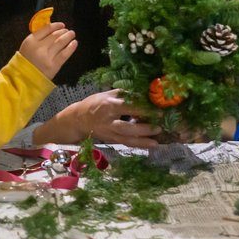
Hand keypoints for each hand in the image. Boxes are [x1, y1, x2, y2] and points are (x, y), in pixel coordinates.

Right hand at [18, 22, 76, 79]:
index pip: (46, 29)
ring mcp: (47, 57)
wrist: (24, 80)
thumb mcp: (27, 47)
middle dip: (63, 31)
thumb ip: (37, 39)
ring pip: (61, 42)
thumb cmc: (25, 63)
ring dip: (68, 36)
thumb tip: (52, 31)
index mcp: (30, 41)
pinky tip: (74, 43)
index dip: (56, 25)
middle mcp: (39, 47)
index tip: (62, 25)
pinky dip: (71, 47)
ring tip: (72, 34)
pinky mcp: (54, 66)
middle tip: (67, 31)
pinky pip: (65, 54)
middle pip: (55, 35)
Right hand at [35, 90, 161, 147]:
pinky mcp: (110, 140)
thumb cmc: (95, 103)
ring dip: (143, 141)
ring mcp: (109, 132)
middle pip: (127, 127)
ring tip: (156, 141)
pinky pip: (126, 143)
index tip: (158, 110)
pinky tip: (150, 145)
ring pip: (127, 139)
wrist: (78, 119)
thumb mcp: (108, 94)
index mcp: (108, 105)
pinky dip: (138, 145)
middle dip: (144, 129)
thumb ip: (125, 95)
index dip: (144, 109)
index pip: (128, 107)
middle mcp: (108, 120)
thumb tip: (144, 94)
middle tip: (159, 127)